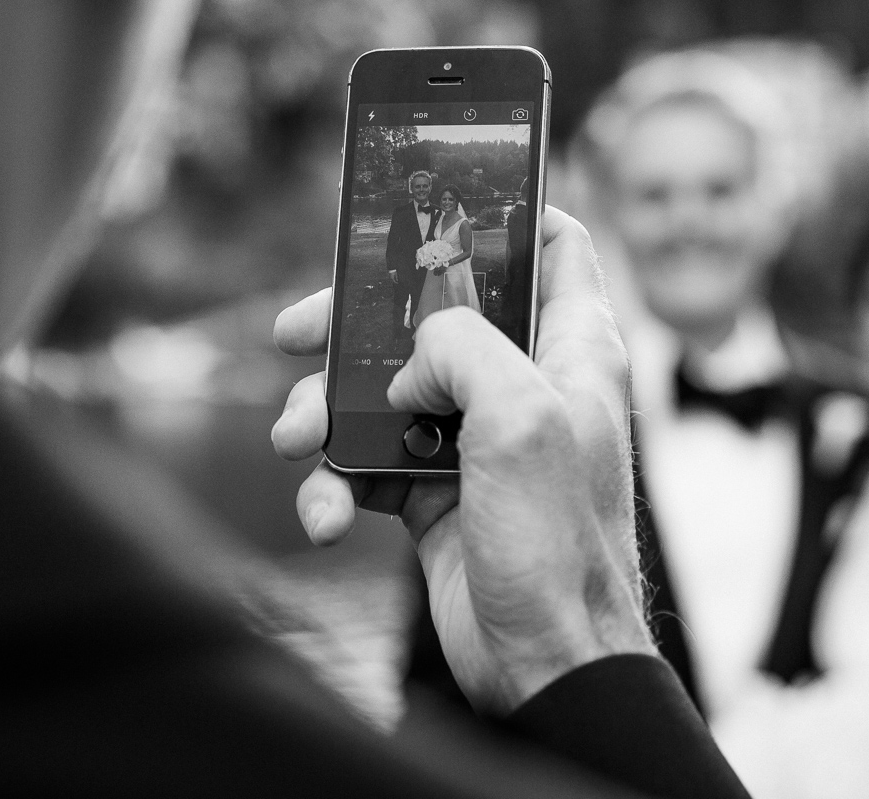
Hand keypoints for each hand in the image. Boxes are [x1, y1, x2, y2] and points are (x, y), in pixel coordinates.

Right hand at [273, 208, 653, 714]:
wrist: (544, 666)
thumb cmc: (560, 545)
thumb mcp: (522, 415)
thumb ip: (462, 346)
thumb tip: (409, 360)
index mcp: (570, 346)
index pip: (551, 244)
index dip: (500, 211)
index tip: (430, 201)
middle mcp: (523, 382)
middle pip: (430, 312)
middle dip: (356, 322)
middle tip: (298, 332)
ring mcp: (474, 438)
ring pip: (380, 389)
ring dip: (325, 412)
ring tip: (298, 442)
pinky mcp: (433, 492)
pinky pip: (365, 463)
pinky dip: (336, 485)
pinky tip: (329, 516)